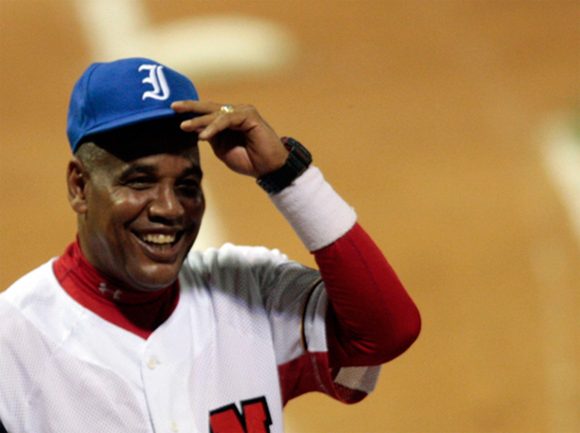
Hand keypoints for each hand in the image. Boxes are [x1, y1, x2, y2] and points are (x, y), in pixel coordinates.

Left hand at [171, 101, 288, 177]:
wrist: (269, 169)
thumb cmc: (248, 160)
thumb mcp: (222, 149)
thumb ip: (210, 137)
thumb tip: (194, 128)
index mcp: (228, 120)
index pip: (206, 112)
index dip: (190, 112)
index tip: (172, 112)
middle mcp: (235, 112)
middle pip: (209, 107)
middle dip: (190, 107)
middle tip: (172, 106)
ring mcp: (243, 112)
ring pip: (216, 114)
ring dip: (199, 121)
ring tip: (184, 127)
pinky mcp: (250, 116)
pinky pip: (227, 119)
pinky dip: (214, 127)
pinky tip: (203, 136)